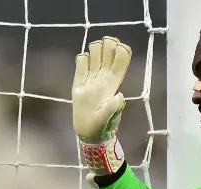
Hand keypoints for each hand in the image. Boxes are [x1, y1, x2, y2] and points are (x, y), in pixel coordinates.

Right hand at [72, 36, 131, 181]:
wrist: (87, 135)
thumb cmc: (99, 129)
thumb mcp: (106, 121)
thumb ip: (112, 109)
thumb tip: (119, 96)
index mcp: (111, 88)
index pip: (118, 67)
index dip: (121, 55)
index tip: (119, 46)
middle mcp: (102, 82)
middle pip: (108, 59)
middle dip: (109, 47)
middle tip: (106, 40)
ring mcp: (91, 83)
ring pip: (96, 60)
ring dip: (97, 49)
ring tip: (95, 45)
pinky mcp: (80, 85)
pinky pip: (81, 68)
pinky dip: (82, 60)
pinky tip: (84, 57)